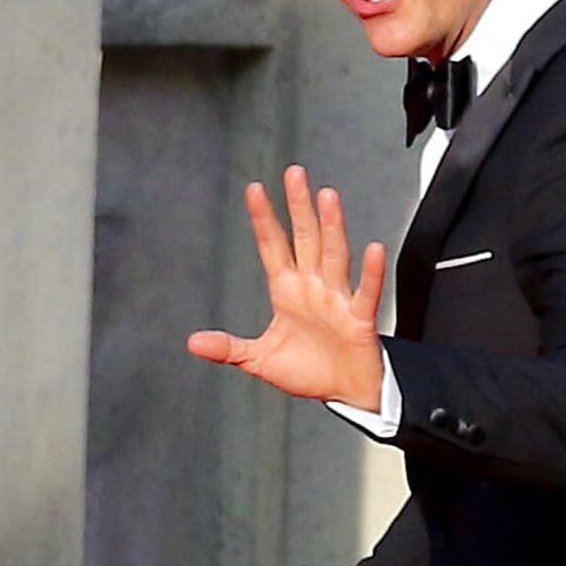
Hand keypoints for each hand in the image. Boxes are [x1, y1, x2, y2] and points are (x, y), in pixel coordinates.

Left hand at [186, 166, 385, 408]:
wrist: (345, 392)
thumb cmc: (309, 370)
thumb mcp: (259, 360)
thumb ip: (229, 348)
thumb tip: (193, 342)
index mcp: (287, 291)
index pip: (273, 247)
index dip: (264, 219)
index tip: (254, 190)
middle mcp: (313, 287)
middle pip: (305, 239)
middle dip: (299, 207)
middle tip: (294, 174)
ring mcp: (337, 300)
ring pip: (334, 255)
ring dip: (331, 227)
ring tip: (327, 197)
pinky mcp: (359, 319)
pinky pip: (365, 293)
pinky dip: (370, 273)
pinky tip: (373, 249)